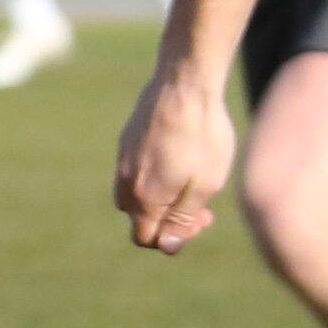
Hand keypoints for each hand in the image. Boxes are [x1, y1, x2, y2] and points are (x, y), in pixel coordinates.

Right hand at [114, 66, 238, 253]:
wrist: (185, 83)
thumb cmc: (202, 136)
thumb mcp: (204, 184)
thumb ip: (183, 218)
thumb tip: (166, 245)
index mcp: (144, 198)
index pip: (145, 238)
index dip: (172, 239)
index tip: (200, 220)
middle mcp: (125, 180)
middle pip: (139, 217)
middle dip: (168, 219)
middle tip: (204, 206)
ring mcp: (124, 157)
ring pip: (136, 193)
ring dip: (162, 197)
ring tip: (193, 182)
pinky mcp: (128, 138)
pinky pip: (136, 169)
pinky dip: (156, 174)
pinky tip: (181, 158)